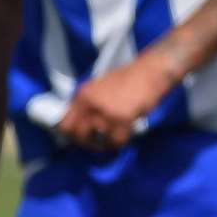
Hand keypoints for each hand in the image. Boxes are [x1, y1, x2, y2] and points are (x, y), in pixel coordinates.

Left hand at [58, 52, 180, 150]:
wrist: (151, 71)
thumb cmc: (130, 76)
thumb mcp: (102, 86)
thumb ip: (91, 102)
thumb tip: (85, 121)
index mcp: (82, 95)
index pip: (65, 123)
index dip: (72, 134)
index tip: (81, 138)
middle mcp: (90, 105)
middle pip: (79, 134)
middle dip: (88, 142)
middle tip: (98, 144)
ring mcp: (105, 113)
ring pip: (98, 140)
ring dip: (105, 144)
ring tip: (113, 142)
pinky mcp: (122, 120)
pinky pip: (117, 140)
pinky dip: (121, 142)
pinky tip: (125, 138)